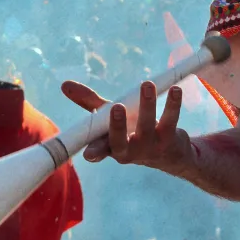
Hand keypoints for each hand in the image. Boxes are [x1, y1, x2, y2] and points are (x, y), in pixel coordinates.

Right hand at [60, 80, 191, 172]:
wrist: (170, 153)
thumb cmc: (132, 132)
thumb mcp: (110, 118)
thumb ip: (89, 102)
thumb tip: (64, 85)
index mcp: (110, 147)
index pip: (99, 150)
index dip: (94, 152)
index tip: (89, 154)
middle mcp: (129, 151)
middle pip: (121, 139)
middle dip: (118, 125)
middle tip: (116, 107)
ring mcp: (150, 147)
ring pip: (147, 125)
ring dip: (148, 104)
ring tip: (147, 84)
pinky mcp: (170, 139)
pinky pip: (171, 120)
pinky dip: (173, 104)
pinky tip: (175, 90)